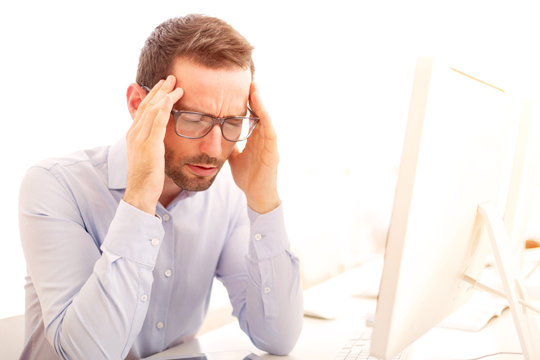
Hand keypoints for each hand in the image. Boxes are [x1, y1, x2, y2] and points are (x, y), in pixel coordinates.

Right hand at [123, 75, 183, 214]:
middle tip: (171, 77)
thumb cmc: (147, 177)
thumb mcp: (149, 155)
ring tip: (176, 84)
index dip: (153, 95)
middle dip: (160, 90)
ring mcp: (140, 139)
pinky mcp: (149, 146)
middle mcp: (134, 134)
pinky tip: (172, 99)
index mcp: (133, 135)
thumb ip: (153, 142)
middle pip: (147, 105)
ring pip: (152, 110)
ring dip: (165, 95)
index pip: (143, 109)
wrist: (140, 192)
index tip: (163, 85)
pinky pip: (157, 122)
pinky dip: (164, 108)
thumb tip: (161, 136)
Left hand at [228, 83, 280, 213]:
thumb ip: (230, 146)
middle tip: (250, 82)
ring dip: (261, 105)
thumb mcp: (235, 158)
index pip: (252, 117)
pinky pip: (271, 135)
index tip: (240, 89)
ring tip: (255, 90)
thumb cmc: (248, 178)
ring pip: (266, 120)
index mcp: (255, 140)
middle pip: (261, 114)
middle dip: (256, 98)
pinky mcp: (273, 154)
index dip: (248, 103)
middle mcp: (264, 140)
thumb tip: (218, 135)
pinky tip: (262, 112)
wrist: (257, 196)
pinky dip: (267, 122)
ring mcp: (270, 146)